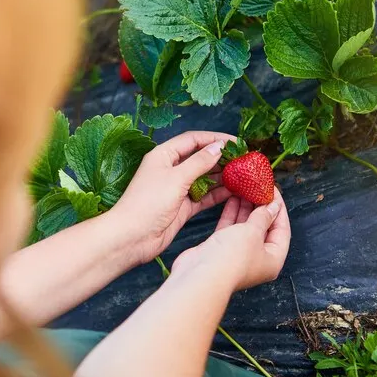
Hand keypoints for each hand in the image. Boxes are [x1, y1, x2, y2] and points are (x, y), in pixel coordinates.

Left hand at [109, 131, 234, 263]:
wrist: (132, 237)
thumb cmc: (148, 203)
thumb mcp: (176, 178)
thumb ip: (199, 162)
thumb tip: (218, 147)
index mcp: (164, 155)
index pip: (193, 140)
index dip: (215, 139)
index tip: (237, 142)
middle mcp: (170, 170)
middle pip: (200, 158)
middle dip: (221, 158)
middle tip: (244, 160)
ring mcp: (176, 189)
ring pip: (204, 178)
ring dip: (222, 177)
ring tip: (244, 175)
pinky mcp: (182, 207)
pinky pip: (203, 197)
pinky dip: (217, 194)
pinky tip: (234, 192)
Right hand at [172, 188, 290, 290]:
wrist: (200, 274)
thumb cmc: (231, 258)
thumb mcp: (252, 232)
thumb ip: (263, 217)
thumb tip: (273, 206)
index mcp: (273, 259)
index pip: (282, 229)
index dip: (278, 208)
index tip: (274, 191)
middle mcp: (258, 258)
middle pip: (264, 228)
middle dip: (261, 207)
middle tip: (259, 187)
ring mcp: (238, 254)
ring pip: (245, 227)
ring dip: (245, 208)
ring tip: (245, 189)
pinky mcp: (221, 249)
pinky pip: (230, 229)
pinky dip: (232, 214)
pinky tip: (232, 199)